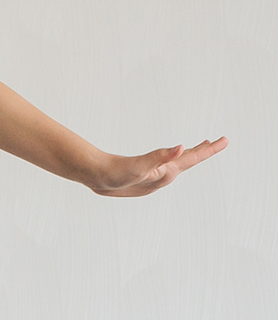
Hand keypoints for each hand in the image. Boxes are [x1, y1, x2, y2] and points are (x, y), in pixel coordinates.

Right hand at [90, 136, 227, 196]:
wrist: (96, 179)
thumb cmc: (115, 174)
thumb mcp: (139, 165)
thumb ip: (160, 156)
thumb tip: (180, 147)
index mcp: (166, 173)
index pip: (193, 158)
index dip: (210, 149)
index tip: (224, 140)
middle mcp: (163, 175)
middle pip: (189, 161)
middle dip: (204, 151)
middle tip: (220, 141)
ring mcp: (154, 176)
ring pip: (178, 163)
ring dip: (191, 154)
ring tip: (200, 146)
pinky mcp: (145, 174)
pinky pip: (167, 164)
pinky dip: (175, 158)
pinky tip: (171, 158)